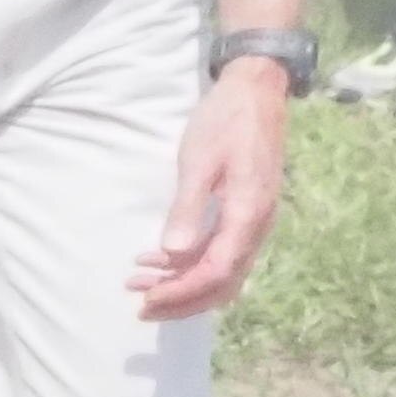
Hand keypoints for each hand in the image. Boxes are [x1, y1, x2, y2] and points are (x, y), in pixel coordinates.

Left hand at [133, 62, 291, 317]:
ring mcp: (254, 220)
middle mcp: (257, 225)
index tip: (146, 299)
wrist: (255, 91)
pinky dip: (190, 263)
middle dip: (181, 299)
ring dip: (182, 282)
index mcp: (248, 214)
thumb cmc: (225, 121)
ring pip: (222, 270)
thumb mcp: (200, 161)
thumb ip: (188, 207)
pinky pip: (222, 251)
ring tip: (138, 283)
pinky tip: (156, 258)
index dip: (181, 292)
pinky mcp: (246, 212)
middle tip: (140, 305)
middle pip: (223, 282)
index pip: (216, 272)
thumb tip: (173, 253)